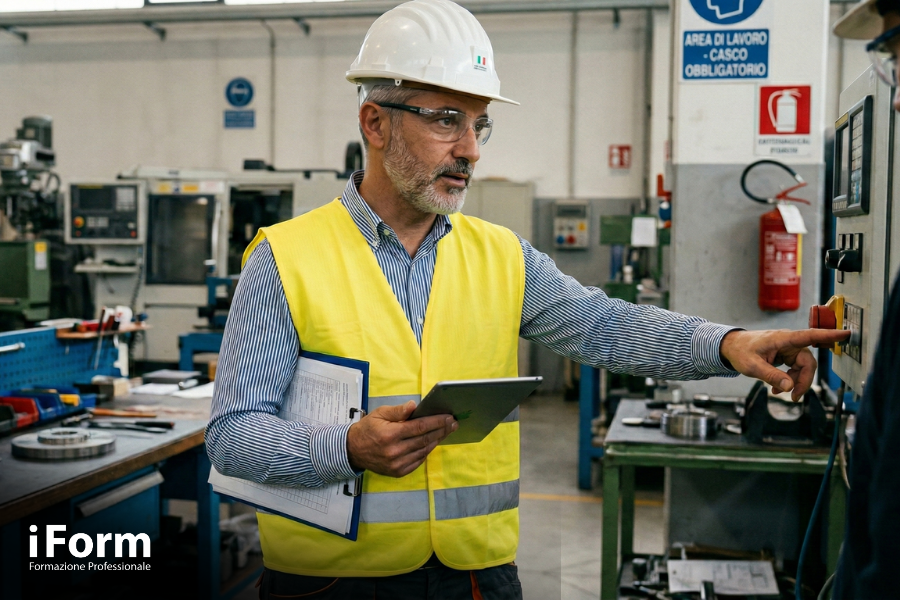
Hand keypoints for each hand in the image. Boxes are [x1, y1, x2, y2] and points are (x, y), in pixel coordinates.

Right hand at [347, 400, 457, 477]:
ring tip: (446, 431)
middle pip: (425, 439)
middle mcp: (394, 451)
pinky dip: (427, 451)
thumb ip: (398, 411)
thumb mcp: (379, 414)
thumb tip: (414, 406)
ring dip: (437, 440)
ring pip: (424, 451)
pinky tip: (433, 442)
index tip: (448, 417)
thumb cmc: (368, 429)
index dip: (436, 422)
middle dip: (442, 430)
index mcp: (390, 434)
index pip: (420, 427)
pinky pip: (418, 461)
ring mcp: (397, 464)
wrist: (353, 450)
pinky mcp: (398, 472)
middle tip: (453, 423)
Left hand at [719, 328, 850, 401]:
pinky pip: (795, 370)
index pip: (811, 335)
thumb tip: (789, 387)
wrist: (731, 348)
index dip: (829, 335)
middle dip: (803, 381)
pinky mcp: (786, 356)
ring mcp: (788, 349)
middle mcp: (789, 343)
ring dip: (795, 382)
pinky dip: (789, 381)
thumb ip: (771, 376)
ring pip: (803, 368)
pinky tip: (776, 389)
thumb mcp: (752, 366)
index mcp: (783, 339)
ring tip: (780, 393)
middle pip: (808, 362)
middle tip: (794, 397)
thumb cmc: (741, 351)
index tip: (847, 333)